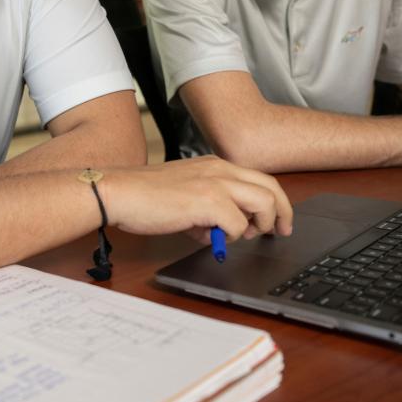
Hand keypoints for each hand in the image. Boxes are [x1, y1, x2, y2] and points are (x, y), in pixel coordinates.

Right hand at [103, 155, 292, 244]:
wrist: (120, 192)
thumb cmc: (145, 196)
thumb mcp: (185, 194)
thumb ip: (208, 206)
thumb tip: (221, 229)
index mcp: (215, 165)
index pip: (260, 179)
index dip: (275, 202)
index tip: (276, 221)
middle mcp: (220, 169)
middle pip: (271, 188)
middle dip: (281, 214)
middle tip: (280, 233)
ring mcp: (215, 183)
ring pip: (264, 203)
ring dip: (258, 225)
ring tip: (238, 236)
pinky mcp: (208, 201)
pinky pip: (237, 225)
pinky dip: (228, 237)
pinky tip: (205, 236)